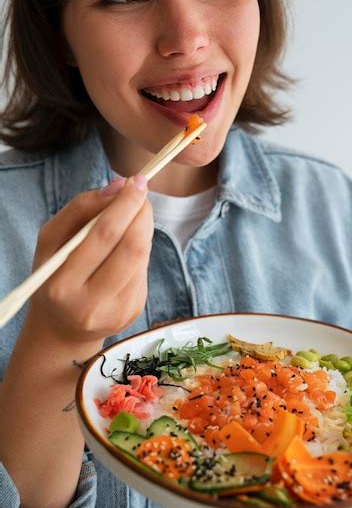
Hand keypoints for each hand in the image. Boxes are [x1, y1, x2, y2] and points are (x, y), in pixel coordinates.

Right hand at [28, 175, 152, 343]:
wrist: (62, 326)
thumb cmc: (55, 273)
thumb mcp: (52, 239)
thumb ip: (80, 208)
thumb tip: (118, 186)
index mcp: (62, 284)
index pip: (103, 236)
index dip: (125, 205)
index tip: (136, 181)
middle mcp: (90, 304)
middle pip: (131, 247)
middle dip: (141, 212)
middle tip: (141, 190)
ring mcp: (116, 311)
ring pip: (142, 256)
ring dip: (143, 227)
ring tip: (134, 213)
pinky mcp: (133, 312)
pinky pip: (143, 269)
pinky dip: (139, 249)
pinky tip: (126, 246)